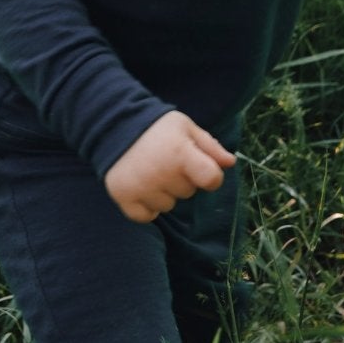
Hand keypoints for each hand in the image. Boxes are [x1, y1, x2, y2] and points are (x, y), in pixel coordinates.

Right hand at [104, 111, 235, 223]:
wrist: (112, 126)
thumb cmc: (156, 128)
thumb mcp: (186, 128)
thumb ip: (210, 146)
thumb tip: (231, 163)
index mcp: (180, 153)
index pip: (212, 180)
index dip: (209, 176)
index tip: (199, 167)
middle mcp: (161, 173)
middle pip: (188, 193)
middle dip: (181, 179)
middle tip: (164, 161)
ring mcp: (141, 187)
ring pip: (168, 206)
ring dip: (163, 193)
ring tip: (150, 171)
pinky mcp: (124, 197)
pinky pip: (146, 217)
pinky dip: (146, 206)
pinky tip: (140, 187)